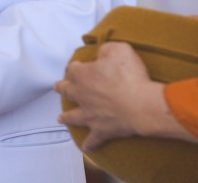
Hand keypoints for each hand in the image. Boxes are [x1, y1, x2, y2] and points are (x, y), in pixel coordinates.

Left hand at [54, 41, 196, 149]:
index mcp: (82, 75)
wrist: (139, 105)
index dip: (76, 66)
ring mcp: (89, 114)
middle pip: (67, 91)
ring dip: (67, 117)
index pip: (73, 69)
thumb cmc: (129, 76)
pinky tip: (86, 148)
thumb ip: (106, 50)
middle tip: (57, 88)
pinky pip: (92, 139)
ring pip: (73, 116)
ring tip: (61, 119)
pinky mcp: (101, 130)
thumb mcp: (119, 50)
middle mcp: (81, 95)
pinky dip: (90, 144)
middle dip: (61, 88)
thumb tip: (101, 54)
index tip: (77, 65)